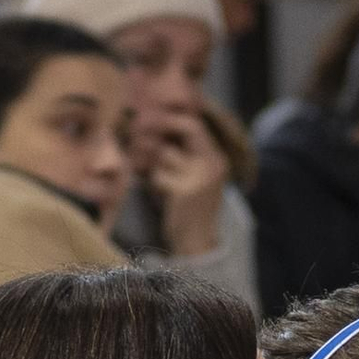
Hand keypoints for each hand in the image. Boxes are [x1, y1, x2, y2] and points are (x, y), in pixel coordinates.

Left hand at [147, 110, 229, 255]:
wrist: (197, 244)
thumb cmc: (188, 208)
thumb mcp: (191, 176)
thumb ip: (181, 152)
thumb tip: (152, 122)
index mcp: (217, 159)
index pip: (197, 124)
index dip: (173, 117)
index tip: (152, 114)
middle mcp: (213, 164)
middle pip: (189, 127)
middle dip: (164, 123)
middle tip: (141, 123)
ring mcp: (201, 177)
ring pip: (166, 153)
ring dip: (156, 165)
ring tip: (162, 182)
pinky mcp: (185, 190)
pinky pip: (158, 174)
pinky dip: (155, 184)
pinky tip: (163, 196)